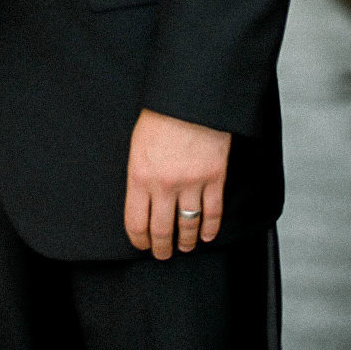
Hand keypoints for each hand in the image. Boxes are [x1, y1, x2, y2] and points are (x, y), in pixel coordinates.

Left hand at [124, 108, 230, 258]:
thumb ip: (139, 174)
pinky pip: (213, 213)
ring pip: (188, 226)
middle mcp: (164, 185)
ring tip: (184, 247)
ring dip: (185, 241)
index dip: (139, 239)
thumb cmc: (160, 115)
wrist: (190, 96)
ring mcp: (191, 183)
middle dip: (161, 248)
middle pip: (162, 231)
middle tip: (163, 254)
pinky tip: (207, 235)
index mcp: (139, 175)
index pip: (136, 222)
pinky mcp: (214, 178)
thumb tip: (141, 202)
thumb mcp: (137, 144)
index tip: (142, 244)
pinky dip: (210, 229)